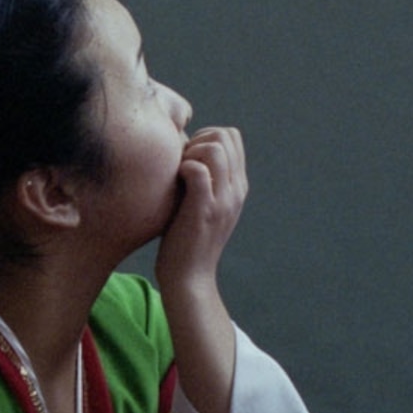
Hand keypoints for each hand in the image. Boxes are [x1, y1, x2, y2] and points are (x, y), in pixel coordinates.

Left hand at [155, 125, 247, 299]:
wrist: (189, 278)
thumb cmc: (186, 239)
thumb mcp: (204, 204)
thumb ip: (205, 179)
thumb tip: (185, 152)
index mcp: (238, 185)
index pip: (232, 136)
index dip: (207, 136)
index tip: (189, 157)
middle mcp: (236, 189)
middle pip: (226, 135)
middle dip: (199, 139)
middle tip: (183, 164)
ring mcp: (223, 199)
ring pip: (215, 147)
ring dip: (191, 152)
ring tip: (180, 173)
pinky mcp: (204, 210)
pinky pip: (197, 169)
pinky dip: (183, 168)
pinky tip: (175, 183)